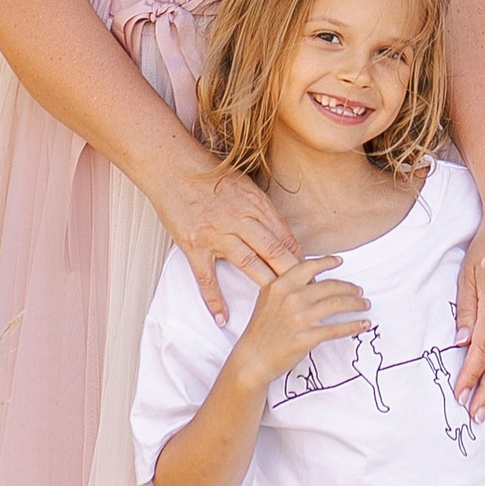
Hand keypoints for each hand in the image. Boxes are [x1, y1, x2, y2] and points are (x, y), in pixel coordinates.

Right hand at [147, 160, 299, 322]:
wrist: (172, 167)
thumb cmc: (207, 173)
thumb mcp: (244, 185)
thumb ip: (261, 209)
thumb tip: (280, 232)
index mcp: (254, 203)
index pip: (284, 236)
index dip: (301, 257)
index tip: (312, 273)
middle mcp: (239, 219)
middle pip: (274, 251)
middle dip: (294, 275)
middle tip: (308, 293)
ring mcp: (216, 234)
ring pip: (249, 264)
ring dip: (267, 285)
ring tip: (280, 303)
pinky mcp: (195, 246)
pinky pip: (207, 278)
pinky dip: (215, 300)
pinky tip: (223, 317)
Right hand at [232, 253, 371, 382]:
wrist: (253, 358)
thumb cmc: (260, 330)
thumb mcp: (267, 299)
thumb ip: (287, 286)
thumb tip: (313, 280)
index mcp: (280, 285)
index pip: (309, 266)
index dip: (327, 262)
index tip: (339, 261)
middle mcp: (291, 298)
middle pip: (330, 286)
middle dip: (349, 288)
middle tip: (359, 291)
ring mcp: (300, 317)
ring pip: (337, 305)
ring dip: (356, 304)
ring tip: (364, 304)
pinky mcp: (308, 337)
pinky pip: (337, 328)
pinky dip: (354, 325)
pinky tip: (363, 324)